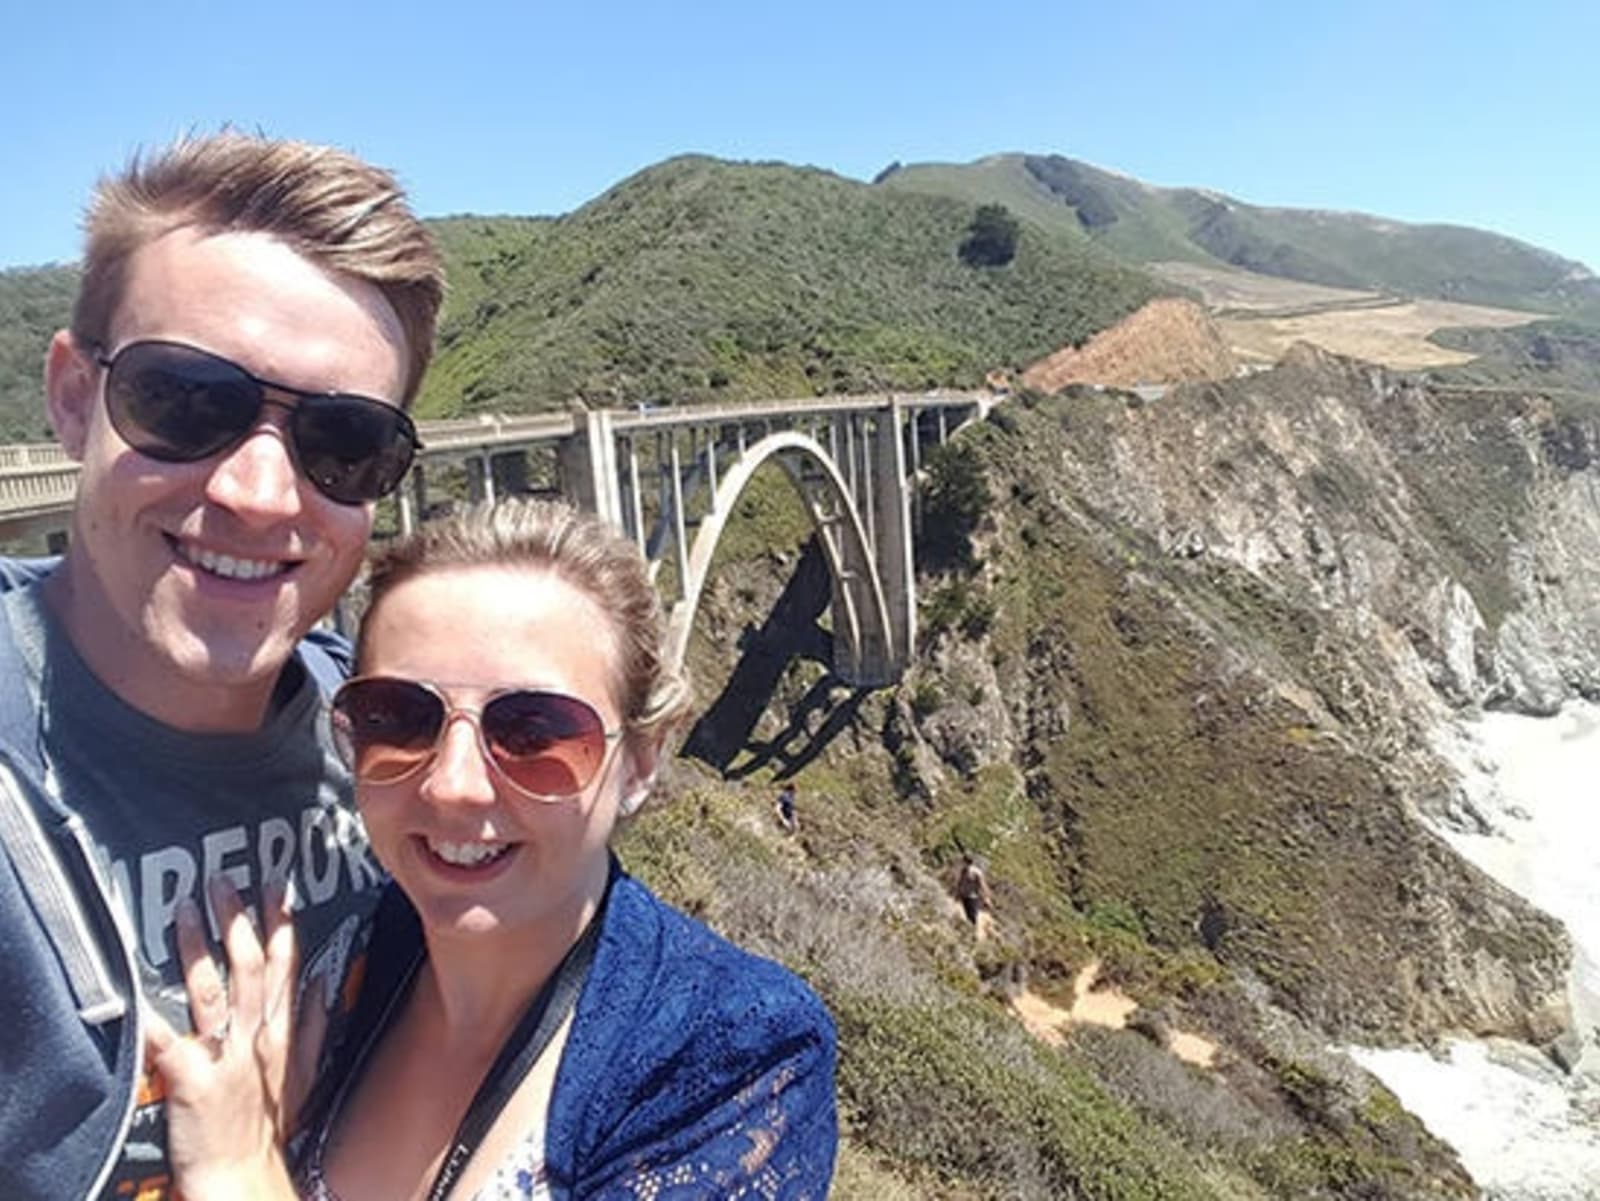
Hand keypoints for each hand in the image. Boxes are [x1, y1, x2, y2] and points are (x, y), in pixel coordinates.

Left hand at [143, 877, 300, 1200]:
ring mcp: (223, 1056)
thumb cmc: (267, 1129)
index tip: (278, 889)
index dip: (283, 925)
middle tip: (225, 882)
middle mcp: (255, 1038)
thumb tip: (322, 983)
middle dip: (239, 921)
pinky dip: (150, 1015)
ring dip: (198, 947)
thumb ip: (312, 1025)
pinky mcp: (188, 1077)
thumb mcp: (303, 1073)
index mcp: (281, 1034)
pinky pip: (166, 1039)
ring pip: (213, 989)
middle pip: (251, 968)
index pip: (287, 967)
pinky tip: (136, 990)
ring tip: (185, 910)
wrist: (242, 1179)